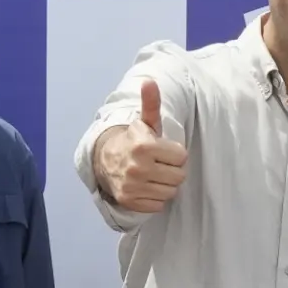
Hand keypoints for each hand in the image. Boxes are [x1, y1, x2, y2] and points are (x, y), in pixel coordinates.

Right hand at [98, 80, 189, 212]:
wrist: (105, 161)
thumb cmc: (134, 141)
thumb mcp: (145, 123)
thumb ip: (151, 104)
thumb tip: (149, 82)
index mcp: (145, 146)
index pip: (182, 157)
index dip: (174, 154)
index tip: (163, 151)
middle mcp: (138, 167)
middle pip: (179, 177)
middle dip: (172, 170)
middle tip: (159, 164)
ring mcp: (133, 186)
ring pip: (171, 192)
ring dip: (165, 184)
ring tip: (153, 175)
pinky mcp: (130, 201)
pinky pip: (159, 205)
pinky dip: (155, 198)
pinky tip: (146, 187)